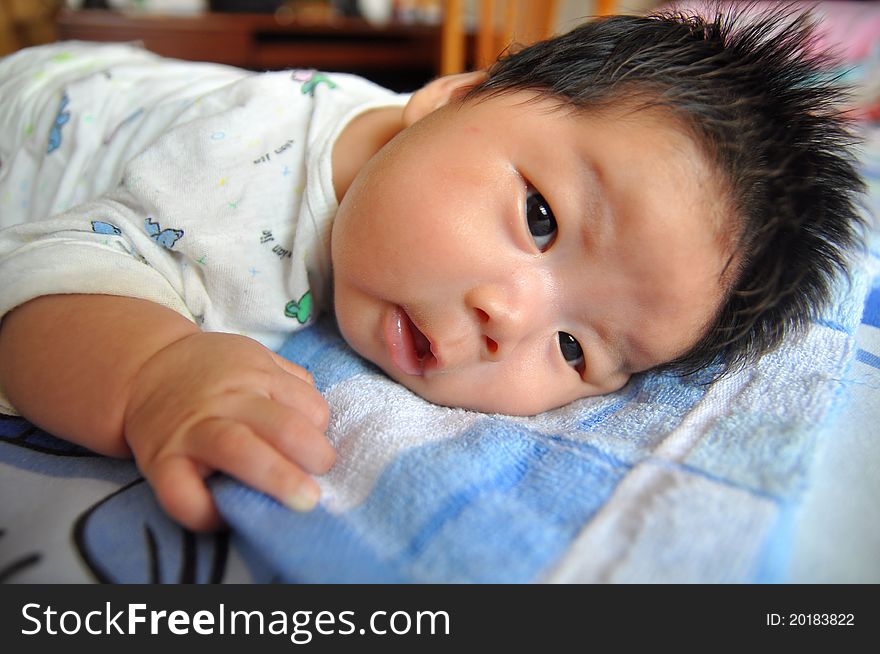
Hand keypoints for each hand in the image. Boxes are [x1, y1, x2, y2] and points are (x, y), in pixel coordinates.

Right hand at [123, 332, 332, 530]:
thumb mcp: (257, 360)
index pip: (307, 404)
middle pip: (281, 426)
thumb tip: (320, 421)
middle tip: (322, 482)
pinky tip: (227, 518)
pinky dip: (205, 512)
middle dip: (313, 456)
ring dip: (278, 479)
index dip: (320, 429)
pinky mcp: (160, 462)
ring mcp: (194, 431)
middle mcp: (227, 401)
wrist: (145, 369)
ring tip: (304, 501)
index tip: (317, 449)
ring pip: (238, 451)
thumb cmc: (215, 373)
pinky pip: (181, 493)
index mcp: (257, 376)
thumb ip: (290, 383)